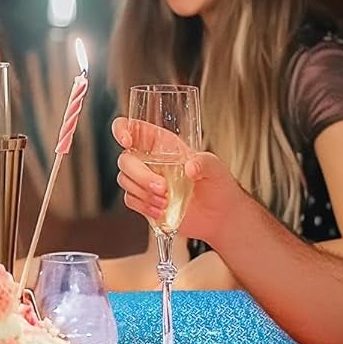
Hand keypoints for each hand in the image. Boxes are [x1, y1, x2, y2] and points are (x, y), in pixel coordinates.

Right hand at [112, 117, 242, 243]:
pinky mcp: (144, 200)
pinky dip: (144, 206)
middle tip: (163, 188)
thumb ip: (203, 163)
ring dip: (143, 193)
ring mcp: (145, 180)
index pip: (133, 128)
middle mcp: (150, 159)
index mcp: (163, 143)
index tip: (127, 141)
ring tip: (166, 202)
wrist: (220, 215)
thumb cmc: (217, 184)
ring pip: (125, 180)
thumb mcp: (216, 168)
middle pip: (126, 160)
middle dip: (141, 175)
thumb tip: (190, 167)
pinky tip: (161, 211)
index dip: (123, 129)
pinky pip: (130, 199)